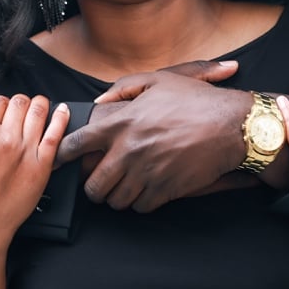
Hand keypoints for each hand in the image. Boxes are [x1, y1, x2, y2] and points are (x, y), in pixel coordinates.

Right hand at [0, 92, 68, 245]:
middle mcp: (6, 139)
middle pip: (19, 102)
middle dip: (17, 103)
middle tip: (17, 112)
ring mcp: (27, 152)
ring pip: (39, 111)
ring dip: (38, 105)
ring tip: (37, 107)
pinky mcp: (42, 166)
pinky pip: (57, 134)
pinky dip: (61, 117)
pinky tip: (61, 111)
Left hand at [56, 61, 251, 211]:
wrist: (230, 126)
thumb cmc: (195, 101)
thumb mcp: (157, 81)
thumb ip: (123, 88)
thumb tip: (98, 103)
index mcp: (122, 122)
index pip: (77, 143)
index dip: (62, 154)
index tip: (58, 160)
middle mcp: (129, 150)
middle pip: (93, 185)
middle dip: (93, 187)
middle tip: (98, 183)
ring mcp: (146, 173)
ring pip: (115, 200)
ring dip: (117, 196)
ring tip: (123, 187)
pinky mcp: (164, 190)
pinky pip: (140, 207)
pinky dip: (140, 202)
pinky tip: (145, 191)